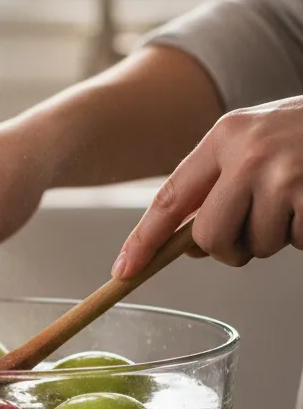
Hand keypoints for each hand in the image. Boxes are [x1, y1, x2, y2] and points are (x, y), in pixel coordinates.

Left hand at [113, 97, 302, 276]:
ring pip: (257, 245)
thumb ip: (219, 185)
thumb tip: (188, 245)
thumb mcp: (257, 143)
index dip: (144, 239)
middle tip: (255, 230)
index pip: (171, 198)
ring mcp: (286, 174)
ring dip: (278, 237)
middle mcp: (249, 153)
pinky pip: (297, 242)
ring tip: (298, 200)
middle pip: (211, 238)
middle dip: (230, 248)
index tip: (123, 271)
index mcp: (225, 136)